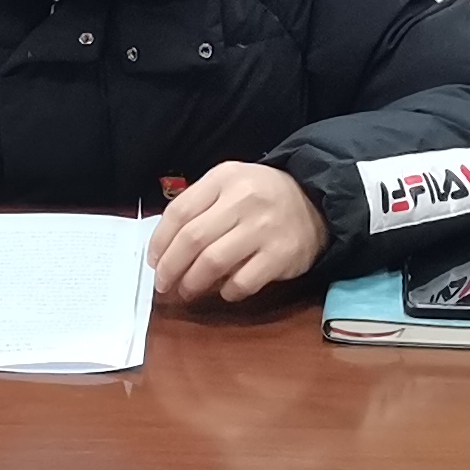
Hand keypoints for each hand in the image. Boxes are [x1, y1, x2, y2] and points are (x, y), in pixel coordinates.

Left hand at [150, 161, 327, 303]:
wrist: (315, 201)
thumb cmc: (261, 196)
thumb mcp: (230, 185)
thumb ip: (199, 207)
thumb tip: (164, 248)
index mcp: (224, 178)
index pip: (180, 212)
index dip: (160, 241)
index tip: (153, 261)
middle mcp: (244, 199)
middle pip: (192, 239)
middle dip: (170, 267)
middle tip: (163, 284)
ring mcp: (264, 227)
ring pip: (213, 262)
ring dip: (192, 283)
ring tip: (186, 291)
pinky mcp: (282, 254)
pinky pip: (243, 281)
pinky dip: (227, 291)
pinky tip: (224, 290)